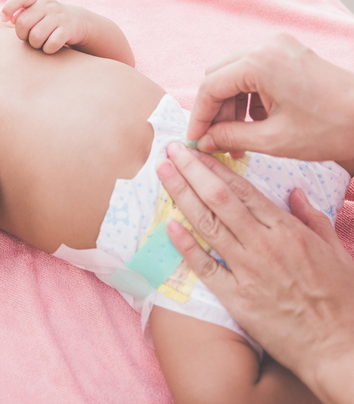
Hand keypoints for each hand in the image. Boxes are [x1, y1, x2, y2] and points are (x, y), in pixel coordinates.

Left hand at [1, 0, 87, 53]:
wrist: (77, 22)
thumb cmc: (46, 20)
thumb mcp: (34, 11)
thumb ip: (19, 14)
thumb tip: (9, 19)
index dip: (9, 7)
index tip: (5, 19)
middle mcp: (47, 5)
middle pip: (23, 22)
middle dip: (21, 35)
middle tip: (27, 37)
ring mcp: (59, 16)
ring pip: (36, 36)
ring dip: (35, 44)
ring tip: (38, 42)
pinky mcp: (68, 29)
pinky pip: (51, 44)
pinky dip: (47, 49)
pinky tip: (49, 46)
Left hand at [157, 145, 353, 402]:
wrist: (340, 349)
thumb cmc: (342, 300)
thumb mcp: (335, 250)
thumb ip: (312, 217)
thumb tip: (296, 191)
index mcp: (287, 230)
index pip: (242, 189)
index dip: (216, 167)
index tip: (197, 151)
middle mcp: (263, 245)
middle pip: (219, 199)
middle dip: (192, 170)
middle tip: (171, 151)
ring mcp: (248, 272)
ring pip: (208, 225)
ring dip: (182, 195)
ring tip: (163, 173)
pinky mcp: (238, 300)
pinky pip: (206, 268)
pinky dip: (186, 246)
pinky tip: (168, 225)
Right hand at [188, 33, 353, 161]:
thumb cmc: (329, 128)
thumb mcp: (274, 139)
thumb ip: (232, 138)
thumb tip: (205, 142)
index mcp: (259, 62)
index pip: (210, 86)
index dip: (200, 116)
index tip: (196, 140)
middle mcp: (264, 46)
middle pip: (219, 75)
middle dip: (214, 109)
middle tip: (215, 140)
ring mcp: (277, 46)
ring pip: (235, 73)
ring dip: (231, 104)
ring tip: (237, 138)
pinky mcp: (287, 51)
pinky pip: (254, 70)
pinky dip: (249, 95)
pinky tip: (256, 123)